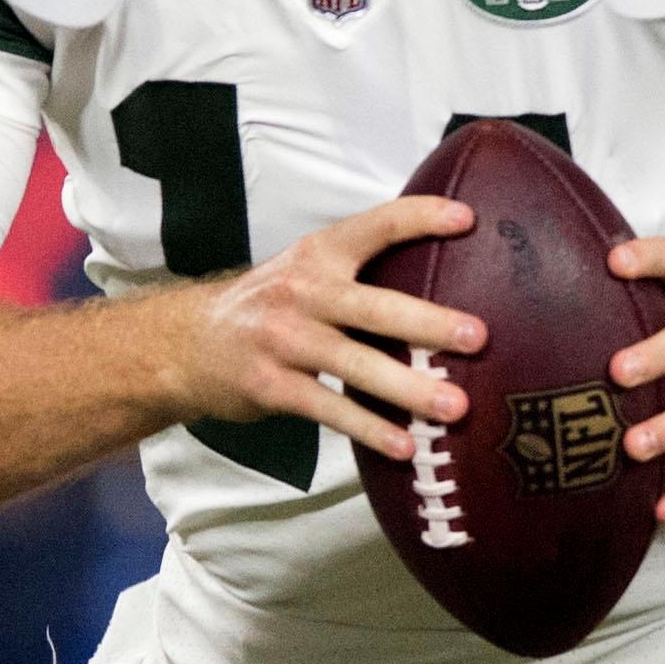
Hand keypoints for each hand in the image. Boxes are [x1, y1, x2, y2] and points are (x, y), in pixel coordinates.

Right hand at [165, 196, 482, 462]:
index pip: (376, 226)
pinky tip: (404, 445)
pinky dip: (369, 429)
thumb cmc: (270, 305)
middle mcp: (302, 291)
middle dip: (428, 322)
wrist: (186, 342)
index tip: (469, 220)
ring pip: (355, 364)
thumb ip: (360, 268)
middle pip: (374, 306)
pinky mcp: (272, 385)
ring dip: (408, 387)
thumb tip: (444, 271)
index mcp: (318, 253)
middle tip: (478, 337)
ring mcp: (285, 340)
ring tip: (456, 407)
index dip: (421, 218)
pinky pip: (329, 409)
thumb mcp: (305, 269)